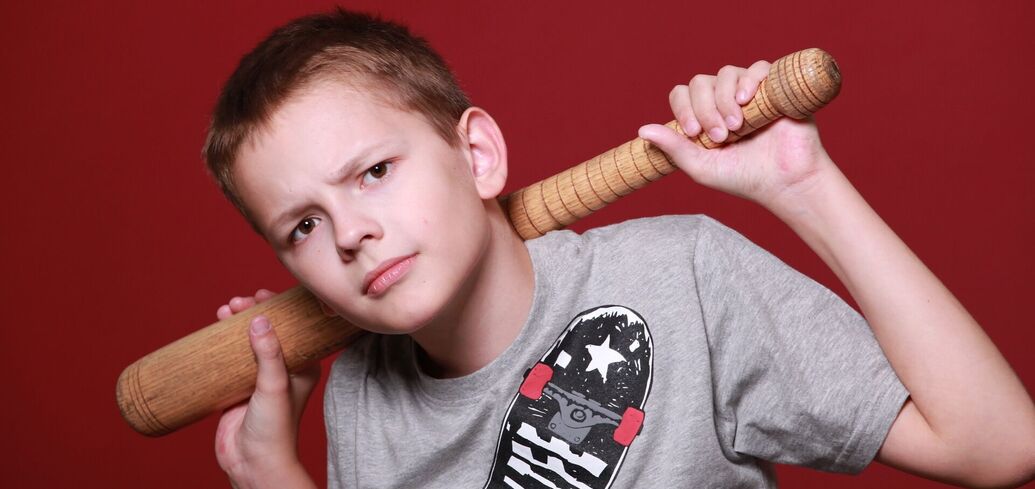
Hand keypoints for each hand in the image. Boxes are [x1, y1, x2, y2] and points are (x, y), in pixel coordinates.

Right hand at [213, 289, 319, 487]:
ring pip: (245, 341)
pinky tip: (212, 329)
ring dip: (234, 324)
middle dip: (252, 312)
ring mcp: (257, 377)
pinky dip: (220, 343)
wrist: (253, 462)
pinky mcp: (236, 387)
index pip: (292, 327)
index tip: (261, 295)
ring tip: (223, 311)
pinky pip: (227, 359)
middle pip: (266, 330)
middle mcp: (281, 369)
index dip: (278, 308)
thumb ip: (268, 352)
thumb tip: (259, 319)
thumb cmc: (275, 429)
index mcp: (302, 365)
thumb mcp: (275, 385)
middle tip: (237, 304)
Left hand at [638, 61, 836, 214]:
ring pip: (725, 73)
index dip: (683, 108)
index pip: (682, 94)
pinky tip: (746, 101)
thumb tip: (642, 130)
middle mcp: (724, 100)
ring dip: (724, 99)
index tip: (694, 132)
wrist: (785, 182)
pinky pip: (757, 68)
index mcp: (704, 116)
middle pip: (700, 82)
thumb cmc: (743, 177)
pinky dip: (748, 80)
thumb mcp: (701, 167)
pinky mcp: (774, 88)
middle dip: (705, 108)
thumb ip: (674, 148)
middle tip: (720, 136)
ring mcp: (749, 93)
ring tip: (736, 126)